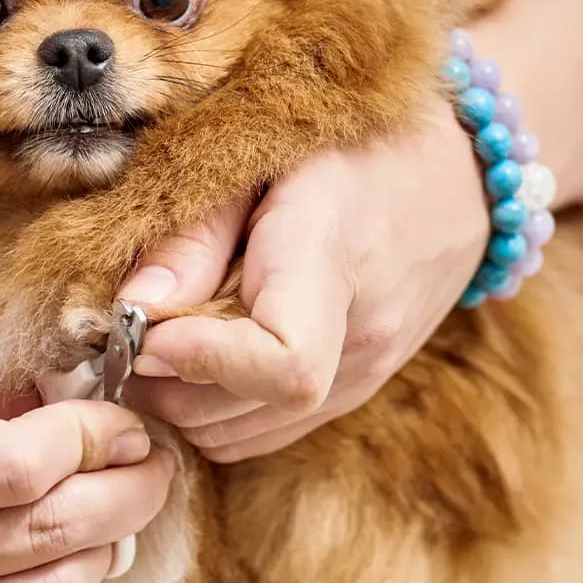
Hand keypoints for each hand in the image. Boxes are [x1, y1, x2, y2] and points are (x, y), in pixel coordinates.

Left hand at [118, 98, 486, 461]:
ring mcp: (363, 376)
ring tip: (162, 336)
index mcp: (332, 261)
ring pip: (237, 435)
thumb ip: (193, 235)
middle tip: (126, 329)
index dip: (201, 359)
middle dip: (160, 381)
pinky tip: (202, 352)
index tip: (149, 327)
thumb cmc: (346, 147)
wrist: (457, 176)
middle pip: (237, 411)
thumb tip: (129, 310)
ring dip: (181, 400)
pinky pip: (262, 432)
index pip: (284, 365)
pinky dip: (214, 409)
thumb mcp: (259, 156)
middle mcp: (359, 337)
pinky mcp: (355, 394)